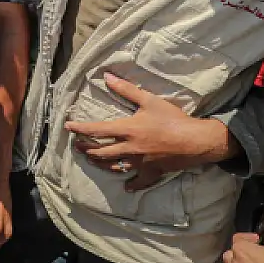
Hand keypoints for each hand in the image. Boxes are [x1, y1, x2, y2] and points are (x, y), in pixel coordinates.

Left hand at [65, 73, 238, 190]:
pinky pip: (140, 181)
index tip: (67, 127)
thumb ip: (127, 89)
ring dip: (101, 164)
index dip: (80, 128)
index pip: (97, 130)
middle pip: (101, 152)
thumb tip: (107, 77)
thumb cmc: (172, 119)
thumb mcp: (149, 100)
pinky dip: (132, 184)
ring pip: (115, 166)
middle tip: (77, 146)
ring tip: (91, 160)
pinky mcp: (153, 172)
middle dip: (86, 149)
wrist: (196, 141)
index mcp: (127, 130)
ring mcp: (140, 163)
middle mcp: (130, 148)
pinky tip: (126, 186)